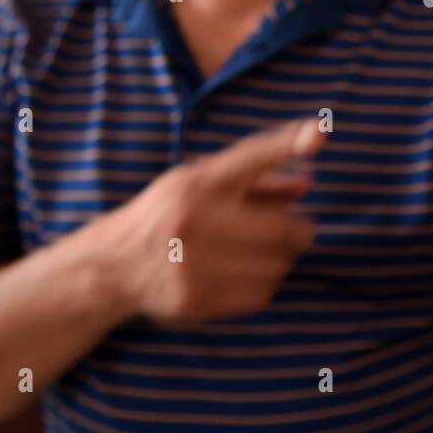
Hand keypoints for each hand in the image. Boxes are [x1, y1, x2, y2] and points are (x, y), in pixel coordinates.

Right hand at [102, 118, 324, 322]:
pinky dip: (264, 283)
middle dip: (298, 229)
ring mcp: (195, 262)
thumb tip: (309, 181)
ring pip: (278, 263)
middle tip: (291, 230)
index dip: (289, 142)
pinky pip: (261, 293)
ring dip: (280, 258)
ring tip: (258, 252)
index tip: (318, 133)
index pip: (254, 155)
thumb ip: (257, 179)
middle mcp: (196, 219)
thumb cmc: (169, 214)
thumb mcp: (202, 183)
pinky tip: (242, 274)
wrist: (114, 265)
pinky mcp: (198, 298)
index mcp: (198, 182)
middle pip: (284, 227)